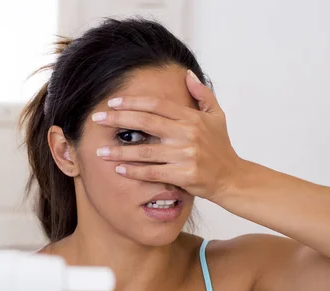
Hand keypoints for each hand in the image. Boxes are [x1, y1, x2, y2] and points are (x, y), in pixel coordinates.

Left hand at [93, 69, 244, 201]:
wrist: (232, 177)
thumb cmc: (221, 147)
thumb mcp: (217, 115)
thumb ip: (202, 94)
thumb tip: (187, 74)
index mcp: (192, 118)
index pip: (157, 105)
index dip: (133, 102)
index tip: (112, 103)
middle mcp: (187, 134)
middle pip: (146, 123)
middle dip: (118, 119)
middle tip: (97, 118)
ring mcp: (185, 155)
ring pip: (145, 151)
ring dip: (120, 151)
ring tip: (100, 150)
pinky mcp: (183, 175)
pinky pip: (152, 172)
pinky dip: (134, 172)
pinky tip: (118, 170)